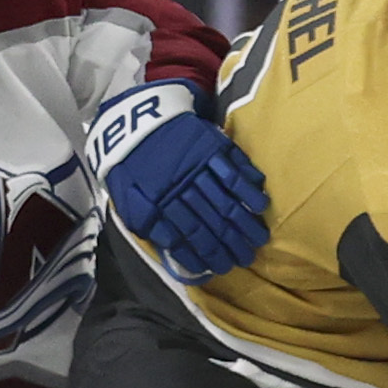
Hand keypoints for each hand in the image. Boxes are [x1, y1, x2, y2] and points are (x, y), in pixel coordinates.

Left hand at [86, 81, 270, 282]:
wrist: (133, 119)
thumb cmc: (131, 166)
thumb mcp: (128, 201)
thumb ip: (151, 226)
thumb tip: (175, 248)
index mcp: (161, 202)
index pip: (190, 234)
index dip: (208, 253)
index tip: (225, 267)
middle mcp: (182, 187)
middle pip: (212, 220)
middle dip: (232, 243)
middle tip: (248, 258)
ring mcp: (198, 166)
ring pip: (224, 199)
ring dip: (243, 221)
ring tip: (259, 238)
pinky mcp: (210, 146)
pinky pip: (232, 169)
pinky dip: (247, 187)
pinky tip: (260, 203)